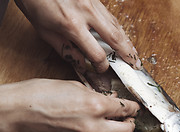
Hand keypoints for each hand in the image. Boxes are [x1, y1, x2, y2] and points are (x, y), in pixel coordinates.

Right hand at [0, 79, 139, 131]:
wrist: (18, 113)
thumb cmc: (41, 95)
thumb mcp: (75, 86)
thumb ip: (98, 95)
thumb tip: (112, 100)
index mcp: (95, 105)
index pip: (126, 110)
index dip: (134, 107)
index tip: (135, 107)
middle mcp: (94, 126)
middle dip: (131, 123)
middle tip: (128, 117)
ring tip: (115, 127)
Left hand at [15, 0, 141, 72]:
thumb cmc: (36, 3)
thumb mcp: (45, 31)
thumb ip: (65, 49)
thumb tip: (81, 63)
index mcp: (72, 25)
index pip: (96, 53)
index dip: (101, 65)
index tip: (102, 69)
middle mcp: (86, 13)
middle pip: (115, 38)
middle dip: (128, 54)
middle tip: (136, 65)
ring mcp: (93, 4)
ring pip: (117, 26)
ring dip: (127, 42)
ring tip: (134, 54)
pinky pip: (112, 17)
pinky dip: (119, 29)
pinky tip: (123, 38)